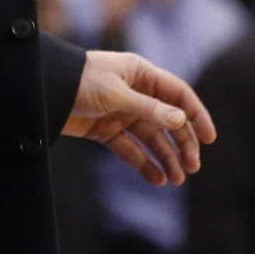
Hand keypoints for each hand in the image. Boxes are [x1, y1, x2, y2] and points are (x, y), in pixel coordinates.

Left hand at [61, 50, 216, 185]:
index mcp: (140, 74)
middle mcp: (135, 92)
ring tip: (177, 178)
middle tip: (193, 166)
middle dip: (182, 142)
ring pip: (151, 137)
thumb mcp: (116, 93)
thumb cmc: (80, 80)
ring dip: (166, 156)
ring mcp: (121, 112)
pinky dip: (144, 163)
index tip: (210, 138)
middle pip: (168, 119)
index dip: (196, 114)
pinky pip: (131, 148)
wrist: (44, 89)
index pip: (177, 94)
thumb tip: (180, 121)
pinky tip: (157, 179)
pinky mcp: (106, 129)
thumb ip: (148, 108)